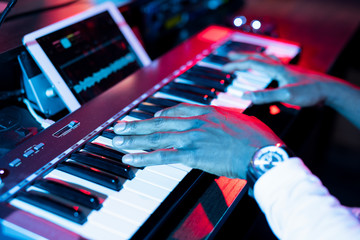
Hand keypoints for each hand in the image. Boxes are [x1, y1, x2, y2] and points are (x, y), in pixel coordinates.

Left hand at [112, 104, 282, 178]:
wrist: (263, 151)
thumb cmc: (257, 138)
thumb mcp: (239, 120)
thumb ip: (223, 121)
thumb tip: (220, 124)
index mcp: (207, 112)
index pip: (176, 110)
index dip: (160, 114)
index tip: (150, 117)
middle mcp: (196, 121)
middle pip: (160, 122)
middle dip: (137, 125)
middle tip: (120, 127)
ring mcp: (193, 137)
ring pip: (156, 137)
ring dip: (134, 139)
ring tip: (117, 140)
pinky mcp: (193, 155)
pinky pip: (163, 156)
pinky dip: (144, 157)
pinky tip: (131, 158)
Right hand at [223, 52, 338, 106]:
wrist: (329, 90)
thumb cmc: (310, 92)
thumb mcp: (286, 95)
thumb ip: (265, 96)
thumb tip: (245, 95)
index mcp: (276, 70)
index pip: (251, 64)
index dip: (236, 65)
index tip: (224, 68)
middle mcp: (280, 67)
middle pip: (257, 59)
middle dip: (241, 58)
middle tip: (229, 58)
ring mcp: (286, 70)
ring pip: (266, 60)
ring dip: (253, 58)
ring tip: (245, 59)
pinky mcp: (291, 75)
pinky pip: (275, 65)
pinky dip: (267, 62)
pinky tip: (269, 64)